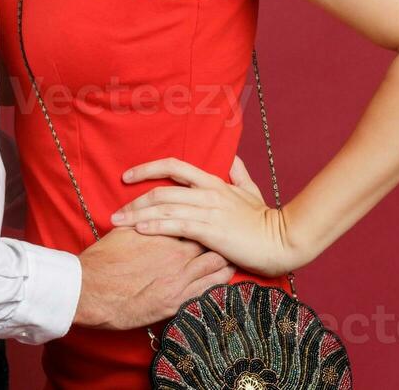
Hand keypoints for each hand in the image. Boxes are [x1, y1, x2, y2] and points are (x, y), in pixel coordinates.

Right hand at [74, 226, 235, 329]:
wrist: (91, 290)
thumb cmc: (104, 259)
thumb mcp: (125, 231)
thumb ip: (143, 219)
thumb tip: (151, 212)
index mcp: (165, 234)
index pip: (196, 220)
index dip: (205, 219)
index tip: (211, 219)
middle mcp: (177, 256)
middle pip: (212, 241)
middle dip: (220, 238)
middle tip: (226, 236)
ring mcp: (180, 280)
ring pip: (218, 266)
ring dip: (226, 259)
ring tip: (231, 256)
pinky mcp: (177, 302)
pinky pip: (209, 290)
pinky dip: (219, 281)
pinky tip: (222, 278)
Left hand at [109, 155, 306, 277]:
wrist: (284, 240)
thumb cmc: (265, 219)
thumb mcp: (251, 190)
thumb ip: (239, 173)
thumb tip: (232, 158)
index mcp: (214, 182)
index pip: (174, 166)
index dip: (148, 168)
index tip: (127, 176)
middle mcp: (208, 193)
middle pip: (162, 190)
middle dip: (135, 199)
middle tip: (114, 211)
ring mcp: (209, 211)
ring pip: (165, 206)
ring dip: (137, 213)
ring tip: (117, 222)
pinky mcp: (211, 230)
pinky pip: (177, 225)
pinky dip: (155, 225)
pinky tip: (139, 229)